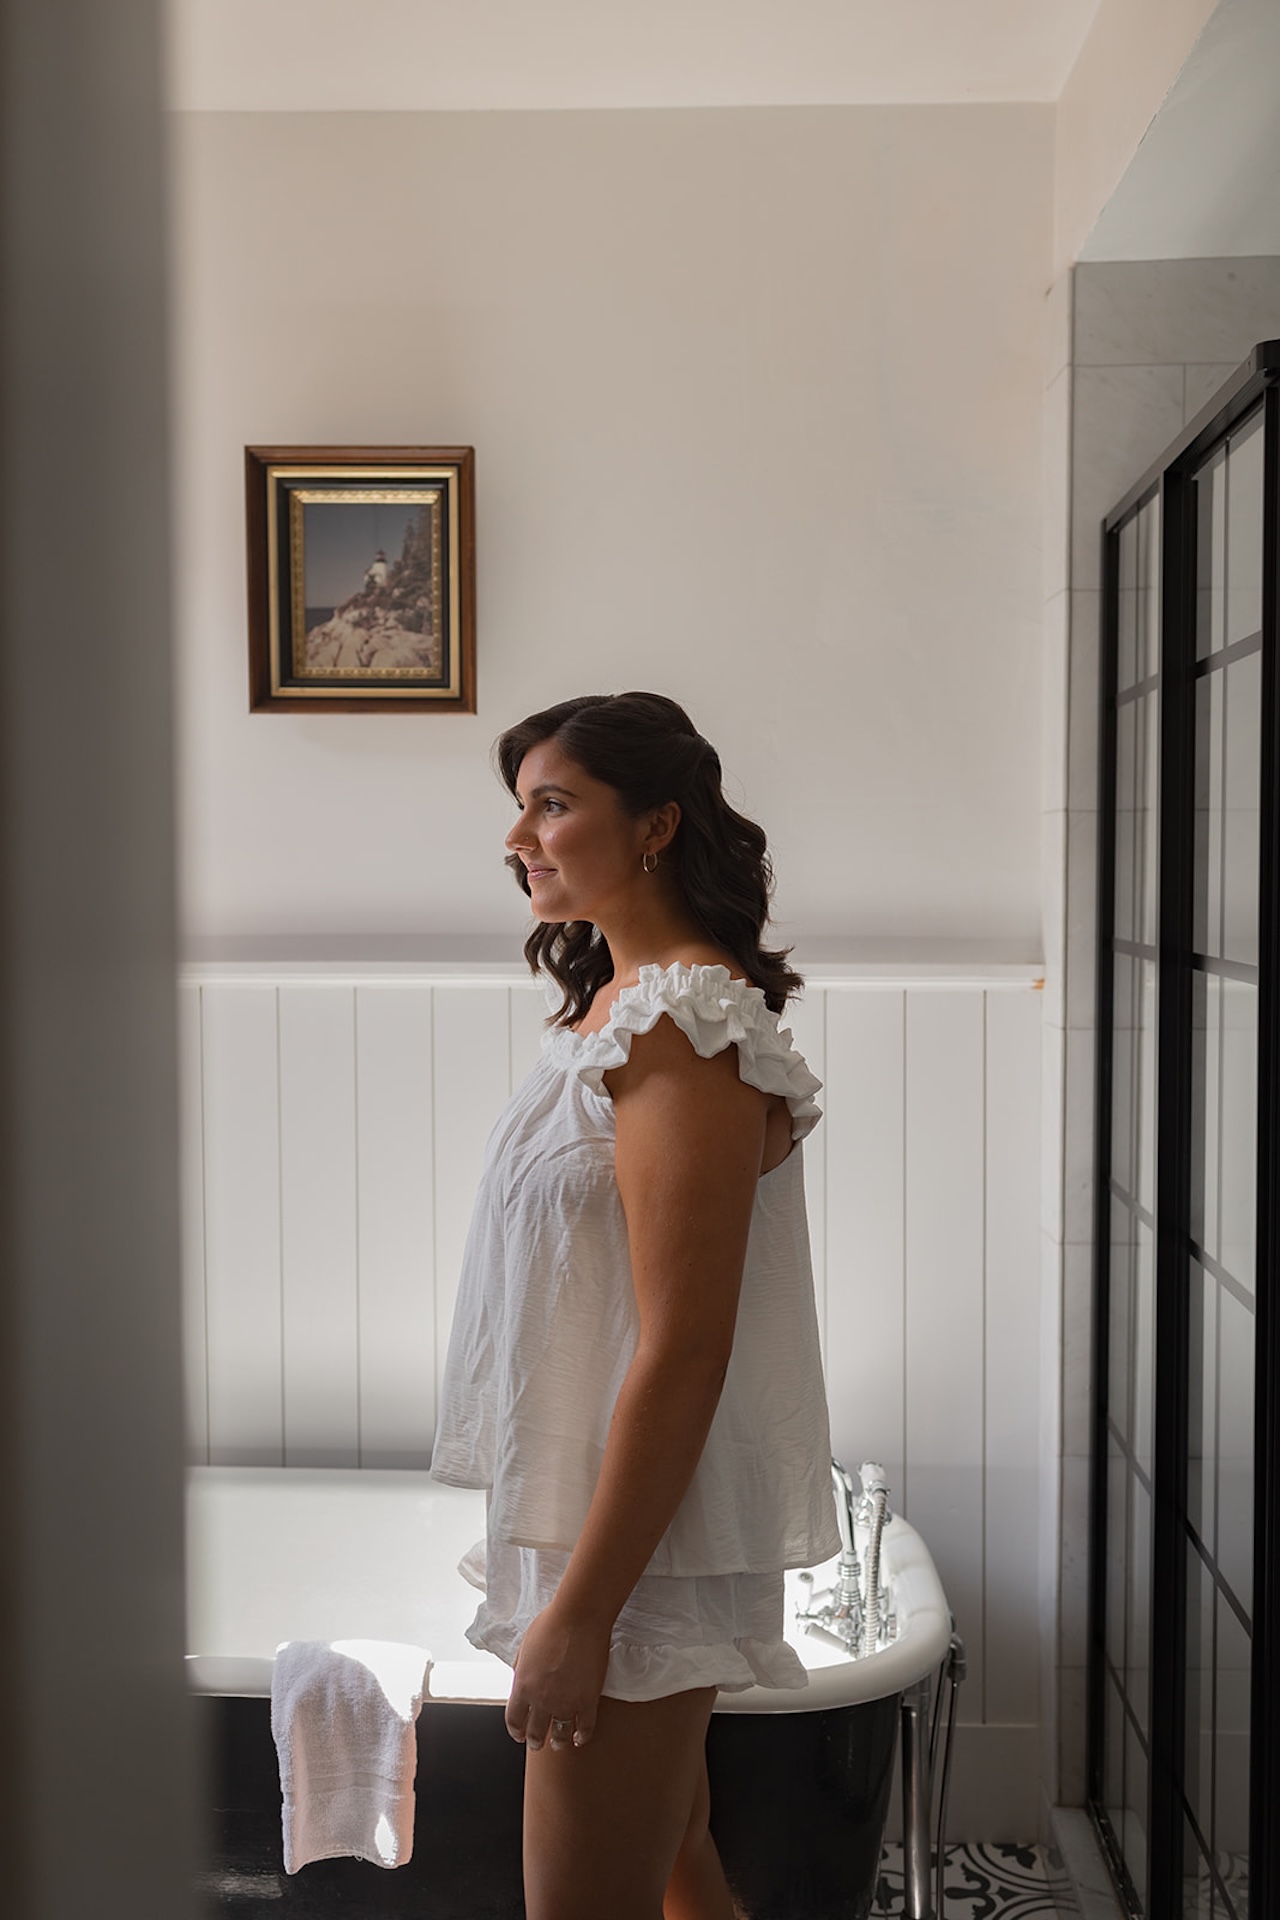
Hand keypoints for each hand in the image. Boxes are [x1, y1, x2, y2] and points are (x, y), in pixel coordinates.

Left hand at [505, 1604, 610, 1751]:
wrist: (578, 1617)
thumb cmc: (551, 1624)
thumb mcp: (524, 1648)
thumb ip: (521, 1671)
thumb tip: (520, 1683)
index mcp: (522, 1686)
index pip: (514, 1720)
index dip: (516, 1731)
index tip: (518, 1735)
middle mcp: (542, 1699)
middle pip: (535, 1732)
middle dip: (534, 1740)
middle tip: (536, 1744)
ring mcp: (566, 1702)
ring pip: (560, 1735)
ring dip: (557, 1742)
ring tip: (558, 1744)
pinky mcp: (588, 1700)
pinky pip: (585, 1728)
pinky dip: (582, 1737)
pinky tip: (580, 1738)